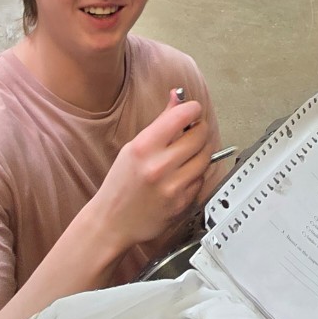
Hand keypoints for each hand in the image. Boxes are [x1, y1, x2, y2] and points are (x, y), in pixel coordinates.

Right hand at [93, 90, 211, 248]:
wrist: (112, 222)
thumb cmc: (121, 183)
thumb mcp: (134, 146)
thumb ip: (161, 121)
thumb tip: (178, 95)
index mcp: (144, 147)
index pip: (182, 116)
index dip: (192, 109)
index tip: (193, 110)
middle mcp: (159, 166)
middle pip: (200, 135)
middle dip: (199, 129)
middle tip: (192, 132)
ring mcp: (172, 186)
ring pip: (205, 156)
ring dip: (200, 152)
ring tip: (186, 155)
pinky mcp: (182, 203)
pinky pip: (201, 179)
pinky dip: (196, 174)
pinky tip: (182, 175)